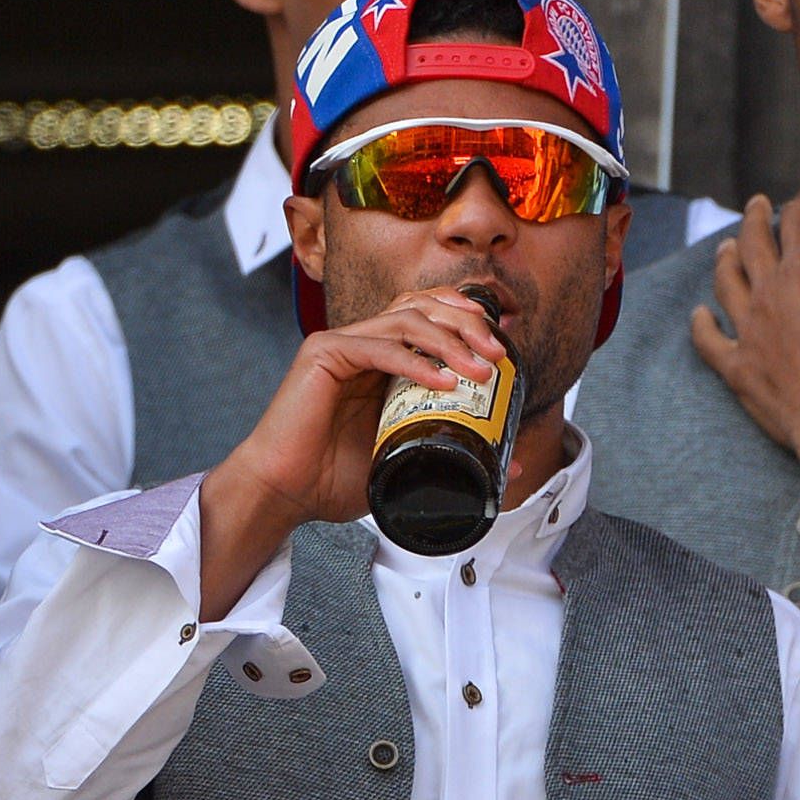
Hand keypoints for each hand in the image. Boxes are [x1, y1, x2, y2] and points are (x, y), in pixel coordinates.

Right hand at [198, 288, 505, 613]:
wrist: (285, 494)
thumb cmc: (333, 478)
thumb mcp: (409, 462)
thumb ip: (457, 456)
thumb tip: (514, 468)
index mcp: (381, 358)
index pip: (426, 313)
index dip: (464, 316)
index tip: (499, 341)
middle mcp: (361, 343)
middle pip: (421, 305)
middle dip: (466, 323)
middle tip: (497, 353)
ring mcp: (341, 344)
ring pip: (405, 319)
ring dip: (449, 340)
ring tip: (479, 369)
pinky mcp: (322, 354)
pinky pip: (378, 347)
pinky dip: (416, 362)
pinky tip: (443, 381)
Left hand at [688, 190, 799, 457]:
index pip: (798, 222)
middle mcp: (767, 293)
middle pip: (752, 241)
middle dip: (757, 216)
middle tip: (758, 204)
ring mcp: (746, 329)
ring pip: (724, 281)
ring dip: (725, 259)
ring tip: (726, 247)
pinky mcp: (735, 365)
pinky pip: (708, 340)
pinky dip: (701, 324)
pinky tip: (699, 314)